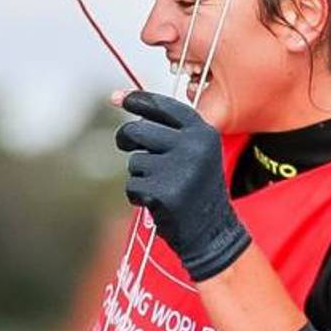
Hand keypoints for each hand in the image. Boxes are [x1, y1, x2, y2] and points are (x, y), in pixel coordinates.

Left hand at [115, 90, 250, 281]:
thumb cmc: (197, 188)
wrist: (213, 232)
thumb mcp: (195, 151)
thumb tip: (124, 103)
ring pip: (134, 161)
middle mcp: (193, 146)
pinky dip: (139, 195)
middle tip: (126, 144)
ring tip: (163, 186)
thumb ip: (168, 130)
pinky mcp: (164, 193)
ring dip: (140, 174)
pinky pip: (132, 186)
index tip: (116, 98)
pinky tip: (159, 202)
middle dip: (126, 139)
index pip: (162, 107)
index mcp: (202, 132)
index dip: (136, 100)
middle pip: (137, 130)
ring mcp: (179, 170)